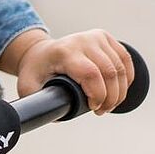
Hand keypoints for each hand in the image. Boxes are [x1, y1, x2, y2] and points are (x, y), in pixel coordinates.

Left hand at [15, 30, 134, 114]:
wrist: (40, 52)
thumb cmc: (36, 71)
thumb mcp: (28, 87)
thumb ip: (37, 103)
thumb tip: (53, 116)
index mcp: (64, 52)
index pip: (91, 74)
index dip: (98, 95)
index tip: (93, 108)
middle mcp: (82, 40)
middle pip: (110, 73)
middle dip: (111, 98)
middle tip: (102, 111)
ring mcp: (96, 37)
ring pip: (120, 68)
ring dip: (119, 92)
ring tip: (109, 104)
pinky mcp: (105, 38)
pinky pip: (125, 60)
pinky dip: (126, 79)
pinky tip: (118, 90)